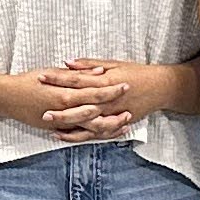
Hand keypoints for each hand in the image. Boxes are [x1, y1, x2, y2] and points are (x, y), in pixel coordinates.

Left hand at [29, 60, 185, 140]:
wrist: (161, 88)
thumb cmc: (136, 72)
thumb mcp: (113, 63)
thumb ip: (88, 65)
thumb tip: (67, 63)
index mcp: (105, 81)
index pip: (76, 79)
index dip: (58, 78)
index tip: (41, 77)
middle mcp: (107, 99)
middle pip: (79, 104)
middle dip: (58, 107)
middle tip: (39, 108)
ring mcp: (112, 114)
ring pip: (86, 123)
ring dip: (67, 125)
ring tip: (49, 126)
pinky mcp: (116, 124)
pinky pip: (95, 133)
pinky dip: (79, 136)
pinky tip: (64, 136)